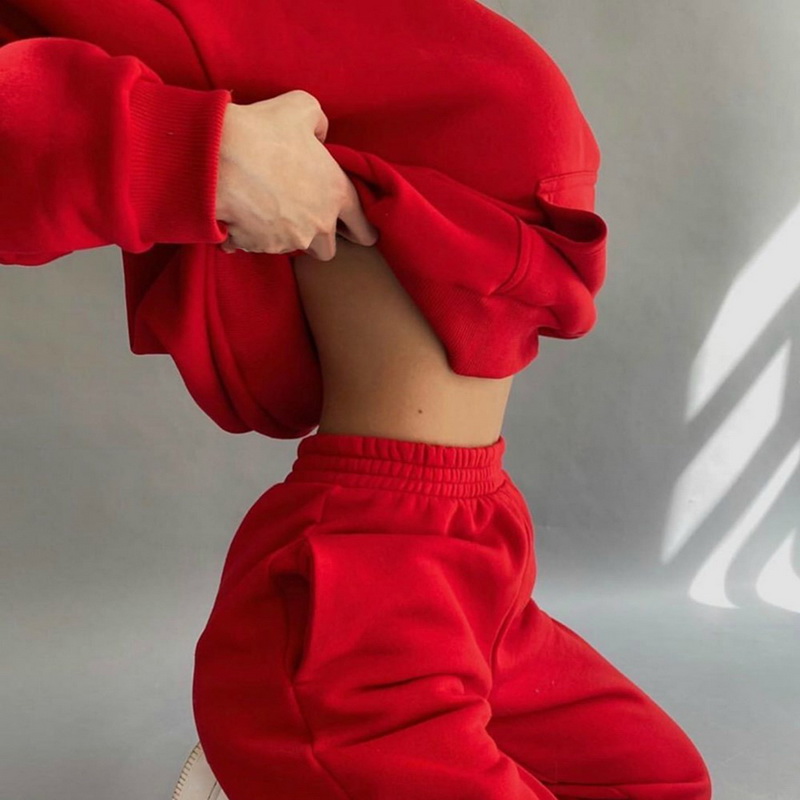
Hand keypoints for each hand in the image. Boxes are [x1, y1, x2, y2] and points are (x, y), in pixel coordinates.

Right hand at [214, 89, 378, 260]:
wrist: (217, 159)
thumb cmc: (263, 132)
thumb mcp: (301, 108)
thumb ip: (319, 123)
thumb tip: (318, 136)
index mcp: (335, 193)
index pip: (361, 223)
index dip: (364, 231)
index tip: (365, 237)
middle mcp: (318, 223)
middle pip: (326, 248)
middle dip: (319, 239)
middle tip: (304, 222)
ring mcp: (289, 239)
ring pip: (292, 248)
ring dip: (284, 235)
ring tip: (266, 211)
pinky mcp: (260, 247)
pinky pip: (257, 246)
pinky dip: (251, 235)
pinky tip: (240, 215)